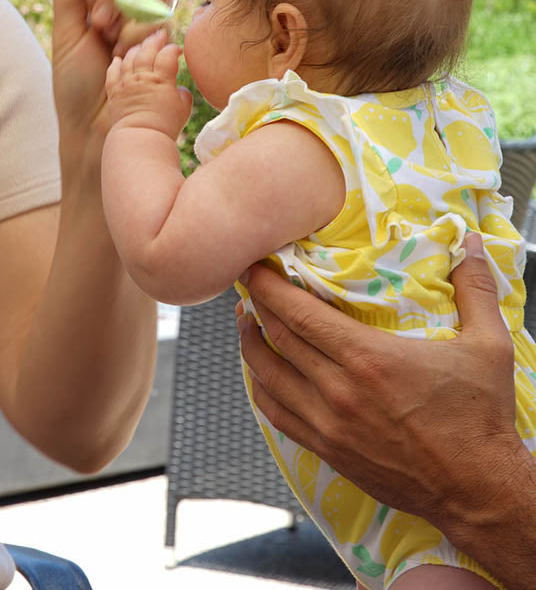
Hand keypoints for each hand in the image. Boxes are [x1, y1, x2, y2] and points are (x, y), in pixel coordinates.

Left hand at [52, 0, 171, 146]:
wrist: (95, 125)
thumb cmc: (76, 83)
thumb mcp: (65, 37)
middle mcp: (124, 3)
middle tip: (99, 23)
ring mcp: (147, 20)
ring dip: (132, 14)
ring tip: (111, 43)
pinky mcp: (165, 39)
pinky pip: (164, 17)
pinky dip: (142, 33)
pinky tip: (126, 54)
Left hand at [105, 29, 191, 138]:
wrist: (140, 139)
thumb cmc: (165, 126)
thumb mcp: (184, 108)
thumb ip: (182, 93)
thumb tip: (177, 88)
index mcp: (161, 80)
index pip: (167, 55)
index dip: (173, 49)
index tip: (177, 50)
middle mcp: (142, 77)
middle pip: (147, 51)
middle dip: (154, 40)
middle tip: (159, 36)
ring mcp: (126, 83)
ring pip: (129, 58)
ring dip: (136, 49)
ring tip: (142, 47)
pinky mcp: (114, 92)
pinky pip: (112, 72)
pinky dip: (116, 64)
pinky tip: (119, 60)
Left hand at [237, 232, 520, 526]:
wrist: (480, 492)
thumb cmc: (481, 419)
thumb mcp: (489, 347)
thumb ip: (475, 290)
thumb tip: (471, 243)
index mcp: (369, 358)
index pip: (299, 312)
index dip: (268, 286)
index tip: (253, 267)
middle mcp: (339, 390)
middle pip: (277, 337)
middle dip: (256, 306)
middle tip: (248, 286)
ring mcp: (328, 423)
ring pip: (267, 376)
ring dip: (250, 345)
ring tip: (247, 323)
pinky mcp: (327, 450)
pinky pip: (276, 415)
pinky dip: (261, 389)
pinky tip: (261, 374)